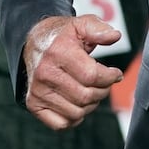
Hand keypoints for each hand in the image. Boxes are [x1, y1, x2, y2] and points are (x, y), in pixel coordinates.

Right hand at [21, 15, 122, 129]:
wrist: (33, 43)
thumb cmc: (62, 36)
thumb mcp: (81, 25)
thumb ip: (99, 29)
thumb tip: (115, 36)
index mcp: (58, 52)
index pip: (92, 76)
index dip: (110, 77)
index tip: (116, 74)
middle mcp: (45, 73)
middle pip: (86, 96)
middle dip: (103, 91)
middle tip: (105, 83)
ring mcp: (37, 91)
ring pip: (76, 113)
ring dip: (91, 105)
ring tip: (91, 91)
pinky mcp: (33, 104)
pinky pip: (61, 124)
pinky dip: (74, 119)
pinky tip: (78, 104)